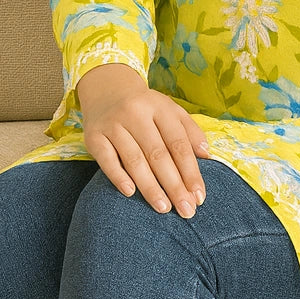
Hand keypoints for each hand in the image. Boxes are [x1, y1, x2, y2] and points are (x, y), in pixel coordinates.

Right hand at [76, 62, 208, 215]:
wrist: (106, 88)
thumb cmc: (145, 108)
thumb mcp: (170, 110)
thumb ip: (190, 131)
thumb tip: (206, 155)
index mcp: (160, 107)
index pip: (178, 143)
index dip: (190, 171)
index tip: (199, 196)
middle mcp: (136, 113)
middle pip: (158, 154)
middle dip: (174, 185)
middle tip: (186, 210)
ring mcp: (113, 124)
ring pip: (134, 160)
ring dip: (150, 187)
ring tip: (163, 208)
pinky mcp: (93, 136)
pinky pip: (106, 160)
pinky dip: (118, 176)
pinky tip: (131, 193)